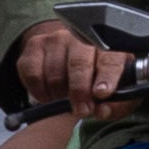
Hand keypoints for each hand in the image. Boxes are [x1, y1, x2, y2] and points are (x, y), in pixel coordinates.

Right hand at [14, 16, 139, 120]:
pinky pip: (33, 75)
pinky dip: (40, 92)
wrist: (66, 57)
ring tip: (64, 101)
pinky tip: (49, 95)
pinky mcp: (34, 46)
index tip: (102, 93)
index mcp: (107, 47)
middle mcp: (80, 37)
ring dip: (58, 95)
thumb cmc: (94, 78)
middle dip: (80, 91)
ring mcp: (55, 39)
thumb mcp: (114, 92)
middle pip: (79, 63)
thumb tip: (101, 111)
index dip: (107, 77)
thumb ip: (114, 105)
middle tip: (81, 110)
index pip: (110, 59)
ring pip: (54, 73)